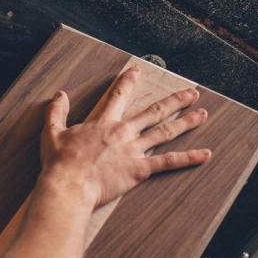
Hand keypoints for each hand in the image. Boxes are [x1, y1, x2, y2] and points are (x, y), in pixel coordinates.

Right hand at [40, 67, 211, 206]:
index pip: (119, 96)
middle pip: (154, 111)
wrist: (68, 185)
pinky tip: (205, 154)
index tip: (138, 72)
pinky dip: (188, 158)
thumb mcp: (52, 132)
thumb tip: (60, 95)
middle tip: (191, 92)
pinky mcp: (140, 169)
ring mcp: (134, 149)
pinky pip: (168, 162)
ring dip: (186, 122)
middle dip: (175, 100)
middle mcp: (123, 132)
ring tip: (202, 114)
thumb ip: (57, 111)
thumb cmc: (60, 163)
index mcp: (103, 122)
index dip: (129, 82)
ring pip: (165, 132)